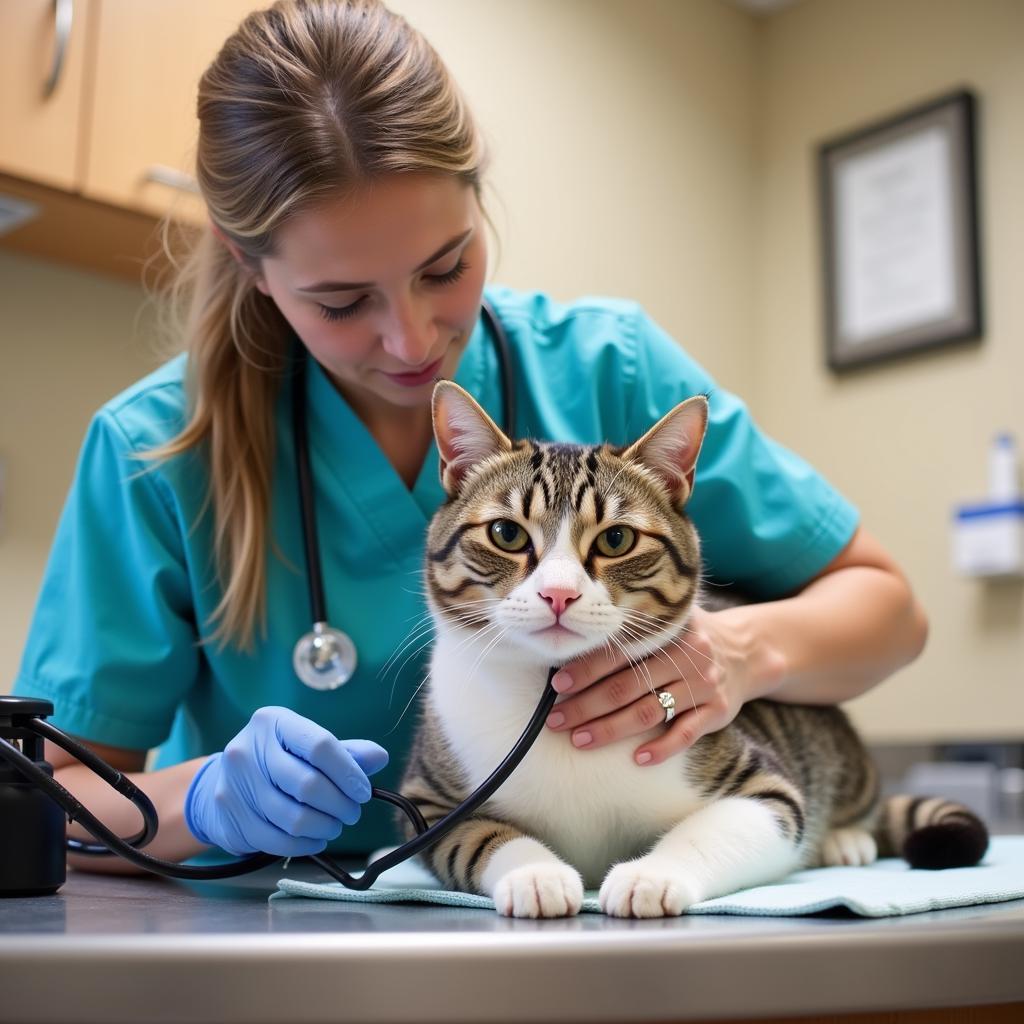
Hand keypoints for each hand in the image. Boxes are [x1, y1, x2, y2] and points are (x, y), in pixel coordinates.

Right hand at [184, 706, 388, 855]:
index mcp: (273, 722)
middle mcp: (249, 749)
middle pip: (308, 784)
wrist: (221, 781)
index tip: (363, 791)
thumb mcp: (306, 744)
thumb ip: (345, 751)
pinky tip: (316, 838)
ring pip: (294, 818)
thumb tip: (379, 758)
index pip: (320, 746)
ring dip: (325, 827)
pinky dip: (305, 844)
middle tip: (352, 812)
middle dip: (340, 804)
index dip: (348, 772)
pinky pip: (278, 840)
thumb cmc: (276, 759)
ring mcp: (236, 785)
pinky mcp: (231, 817)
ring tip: (335, 825)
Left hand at [545, 606, 757, 765]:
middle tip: (556, 719)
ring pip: (650, 712)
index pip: (620, 651)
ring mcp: (704, 685)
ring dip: (611, 729)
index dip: (587, 668)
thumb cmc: (689, 636)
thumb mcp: (670, 619)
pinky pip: (687, 734)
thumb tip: (574, 636)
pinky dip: (662, 747)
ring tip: (580, 739)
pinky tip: (637, 759)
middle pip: (628, 686)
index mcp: (669, 629)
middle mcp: (687, 656)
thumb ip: (633, 625)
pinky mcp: (718, 712)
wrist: (747, 651)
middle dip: (587, 705)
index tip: (559, 683)